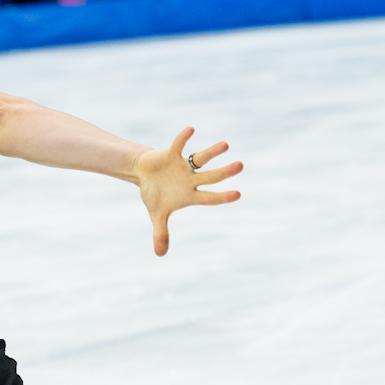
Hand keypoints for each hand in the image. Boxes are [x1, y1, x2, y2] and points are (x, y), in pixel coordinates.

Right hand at [133, 127, 241, 256]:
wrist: (144, 173)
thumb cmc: (155, 194)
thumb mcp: (157, 215)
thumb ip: (161, 233)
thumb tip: (160, 255)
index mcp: (190, 195)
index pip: (210, 197)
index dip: (222, 196)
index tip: (238, 194)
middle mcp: (191, 179)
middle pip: (211, 176)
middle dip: (225, 172)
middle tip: (241, 165)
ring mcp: (183, 166)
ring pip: (201, 159)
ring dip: (212, 152)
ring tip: (226, 145)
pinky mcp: (171, 154)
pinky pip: (179, 145)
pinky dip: (184, 138)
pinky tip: (191, 129)